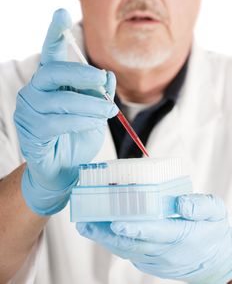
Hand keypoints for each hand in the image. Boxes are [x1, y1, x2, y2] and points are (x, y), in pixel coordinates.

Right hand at [14, 9, 117, 215]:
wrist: (64, 169)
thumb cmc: (77, 137)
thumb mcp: (95, 113)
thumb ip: (99, 94)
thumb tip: (107, 77)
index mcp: (51, 83)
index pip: (51, 54)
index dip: (55, 33)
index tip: (61, 13)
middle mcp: (35, 91)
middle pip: (54, 71)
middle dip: (82, 75)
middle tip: (101, 83)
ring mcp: (30, 111)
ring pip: (61, 99)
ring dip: (89, 106)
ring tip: (109, 112)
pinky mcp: (31, 131)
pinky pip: (57, 122)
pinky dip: (78, 122)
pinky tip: (89, 126)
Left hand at [77, 194, 231, 282]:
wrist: (216, 261)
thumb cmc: (213, 231)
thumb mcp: (216, 212)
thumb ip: (201, 206)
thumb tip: (181, 204)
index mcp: (182, 236)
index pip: (157, 233)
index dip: (136, 229)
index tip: (117, 223)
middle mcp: (166, 252)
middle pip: (133, 244)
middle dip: (107, 234)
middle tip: (85, 223)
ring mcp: (156, 260)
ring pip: (127, 250)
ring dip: (104, 239)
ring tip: (84, 226)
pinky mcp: (150, 262)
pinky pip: (128, 252)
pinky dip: (112, 242)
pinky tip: (99, 231)